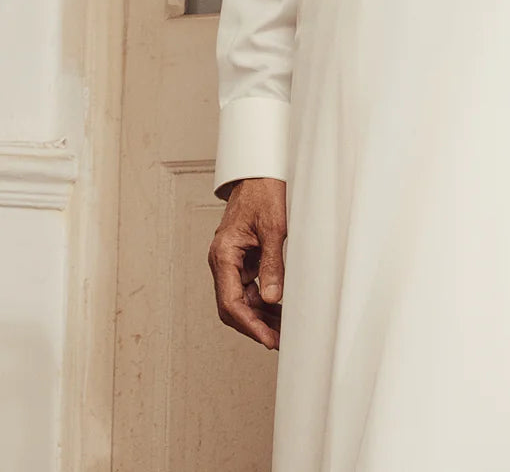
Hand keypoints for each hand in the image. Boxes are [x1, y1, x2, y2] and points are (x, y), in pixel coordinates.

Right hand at [207, 176, 286, 349]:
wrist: (258, 172)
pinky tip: (280, 309)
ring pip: (241, 299)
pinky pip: (248, 287)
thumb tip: (272, 299)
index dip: (250, 325)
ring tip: (283, 330)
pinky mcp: (241, 258)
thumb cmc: (263, 193)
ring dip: (260, 316)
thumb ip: (273, 264)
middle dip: (254, 326)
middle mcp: (222, 261)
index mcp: (223, 254)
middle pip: (232, 306)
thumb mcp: (274, 228)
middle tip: (278, 341)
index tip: (268, 339)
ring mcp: (231, 261)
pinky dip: (262, 300)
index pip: (230, 302)